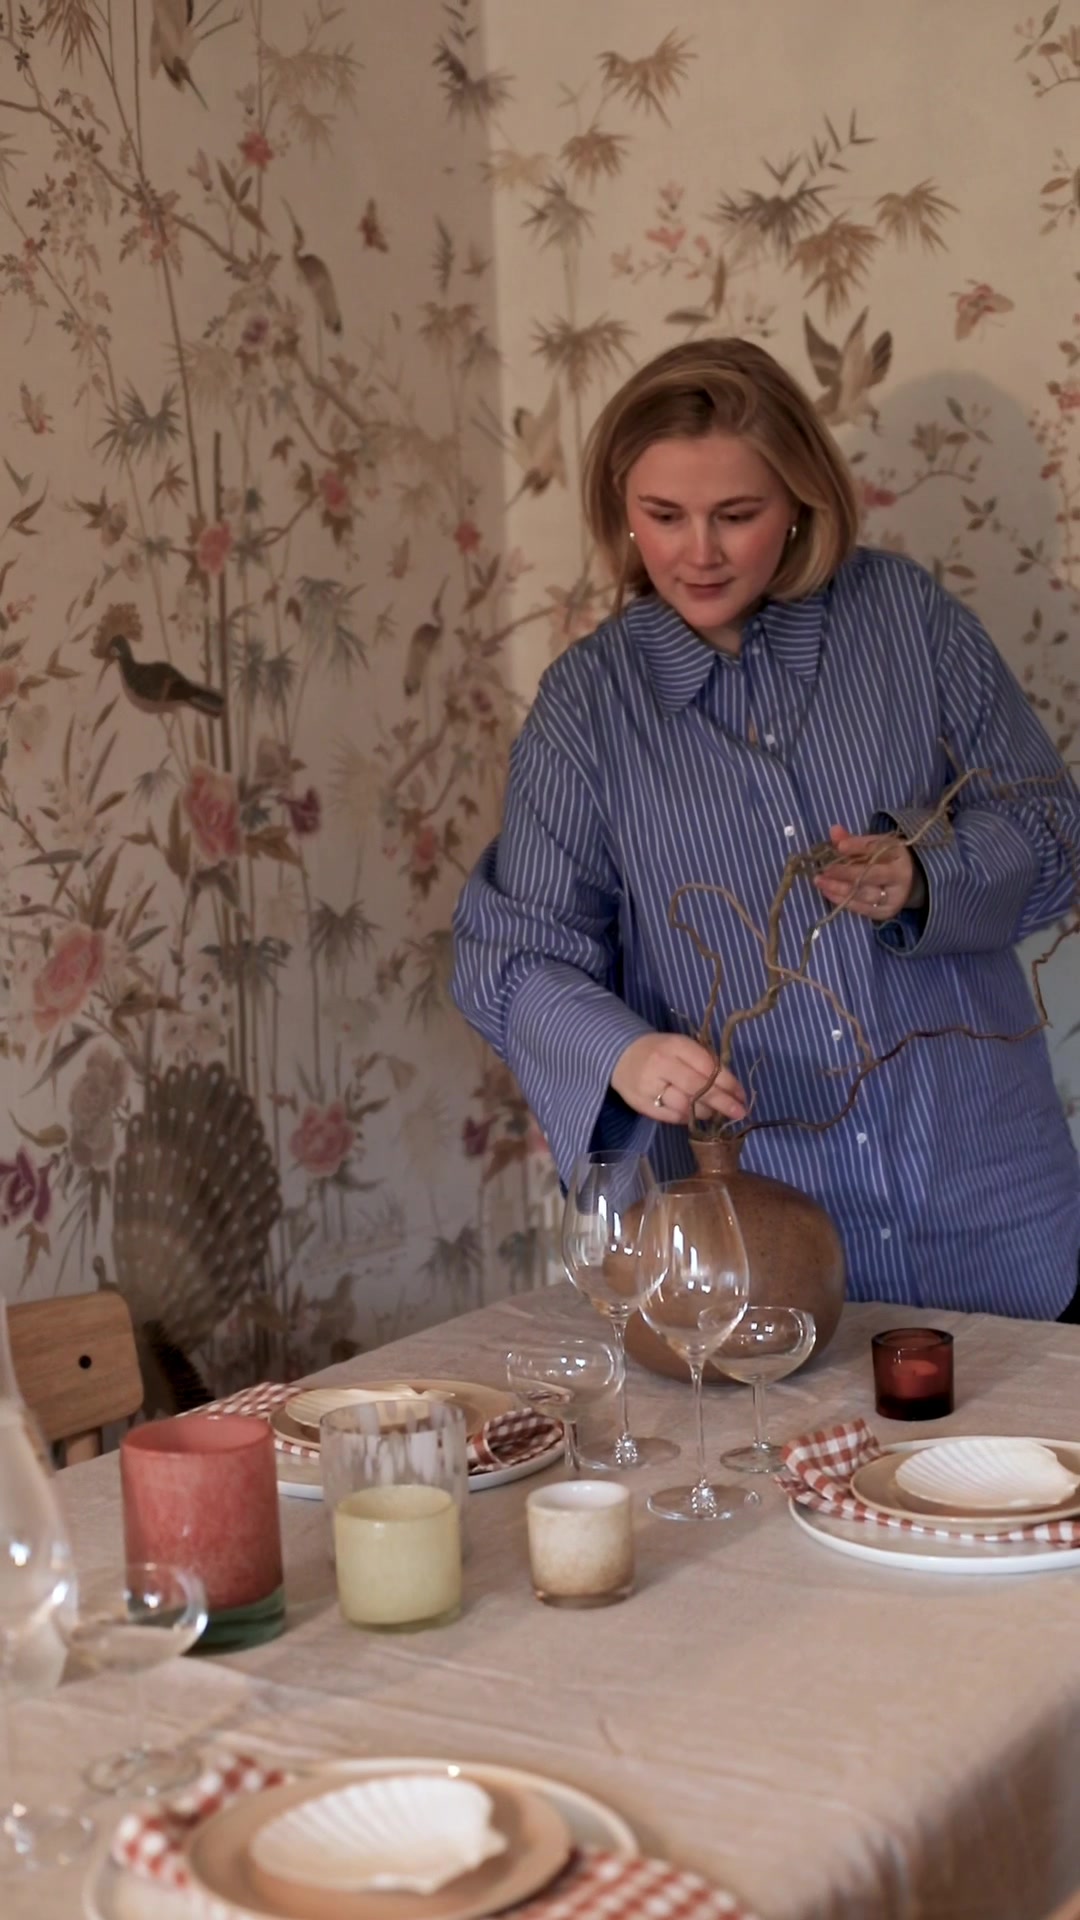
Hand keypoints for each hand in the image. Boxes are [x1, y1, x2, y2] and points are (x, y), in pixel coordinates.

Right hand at [611, 1033, 747, 1126]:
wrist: (620, 1055)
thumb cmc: (660, 1051)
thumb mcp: (682, 1047)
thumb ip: (704, 1063)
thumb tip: (732, 1089)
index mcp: (675, 1046)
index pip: (708, 1067)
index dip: (728, 1083)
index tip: (742, 1095)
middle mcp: (662, 1065)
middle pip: (698, 1088)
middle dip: (722, 1102)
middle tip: (739, 1112)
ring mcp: (649, 1086)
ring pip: (685, 1106)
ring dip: (705, 1112)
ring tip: (715, 1114)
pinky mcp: (641, 1104)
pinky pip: (670, 1117)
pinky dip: (686, 1119)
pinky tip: (694, 1116)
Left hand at [812, 824, 924, 922]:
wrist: (907, 883)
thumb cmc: (885, 860)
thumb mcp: (875, 846)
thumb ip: (854, 840)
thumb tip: (834, 830)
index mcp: (898, 855)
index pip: (876, 849)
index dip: (857, 846)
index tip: (839, 846)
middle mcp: (900, 877)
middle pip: (870, 875)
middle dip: (844, 872)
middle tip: (824, 870)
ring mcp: (893, 897)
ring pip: (864, 894)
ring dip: (839, 888)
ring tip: (820, 882)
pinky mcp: (884, 912)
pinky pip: (861, 908)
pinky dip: (842, 900)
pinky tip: (828, 892)